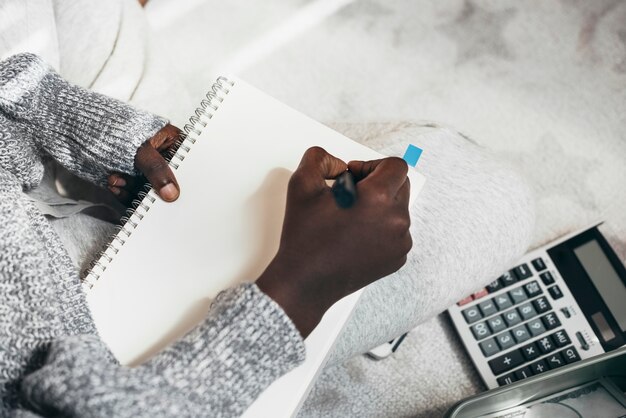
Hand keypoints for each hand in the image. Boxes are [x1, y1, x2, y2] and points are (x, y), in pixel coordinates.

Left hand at [108, 124, 180, 203]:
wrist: (82, 127)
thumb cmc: (116, 128)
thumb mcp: (140, 149)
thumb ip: (157, 170)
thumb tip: (172, 194)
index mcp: (172, 141)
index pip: (186, 164)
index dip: (184, 180)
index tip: (176, 195)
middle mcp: (162, 156)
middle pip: (169, 181)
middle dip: (152, 189)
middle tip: (139, 191)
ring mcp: (148, 168)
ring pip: (150, 189)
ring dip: (133, 190)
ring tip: (116, 180)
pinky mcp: (134, 177)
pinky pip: (135, 193)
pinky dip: (124, 193)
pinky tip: (113, 184)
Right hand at [256, 147, 411, 337]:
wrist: (305, 282)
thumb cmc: (304, 236)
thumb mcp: (302, 184)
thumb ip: (320, 158)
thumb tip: (338, 164)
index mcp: (379, 198)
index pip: (396, 165)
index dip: (372, 165)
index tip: (353, 177)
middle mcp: (397, 220)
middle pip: (401, 185)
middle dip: (377, 183)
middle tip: (349, 196)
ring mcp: (400, 243)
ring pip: (398, 209)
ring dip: (378, 207)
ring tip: (349, 220)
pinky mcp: (397, 259)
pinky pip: (396, 233)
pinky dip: (380, 229)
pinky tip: (354, 237)